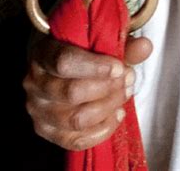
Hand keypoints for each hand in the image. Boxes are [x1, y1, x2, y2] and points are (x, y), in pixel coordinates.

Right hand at [23, 34, 151, 150]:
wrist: (57, 62)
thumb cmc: (79, 48)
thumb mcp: (97, 39)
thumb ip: (121, 43)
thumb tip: (145, 46)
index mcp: (43, 51)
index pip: (65, 61)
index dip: (95, 67)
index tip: (120, 68)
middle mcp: (34, 81)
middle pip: (72, 93)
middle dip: (108, 89)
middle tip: (128, 79)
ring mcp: (37, 108)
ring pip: (76, 118)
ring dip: (108, 108)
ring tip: (125, 94)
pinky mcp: (44, 129)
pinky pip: (75, 140)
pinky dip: (101, 130)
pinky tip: (116, 114)